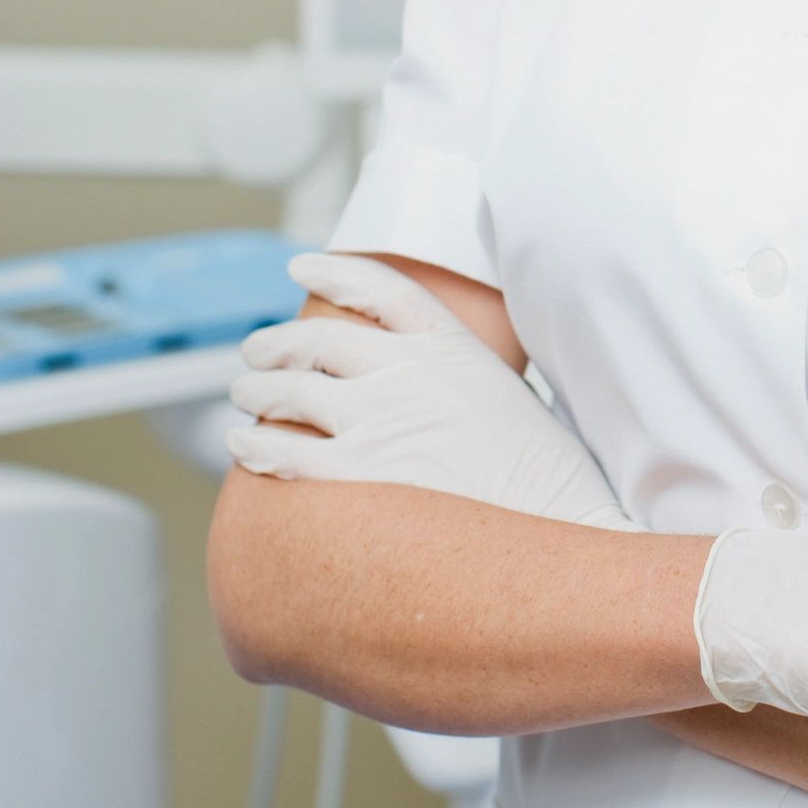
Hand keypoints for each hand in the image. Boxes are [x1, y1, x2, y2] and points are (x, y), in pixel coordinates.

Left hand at [225, 251, 640, 528]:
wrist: (563, 541)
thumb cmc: (552, 484)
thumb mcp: (516, 402)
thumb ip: (466, 381)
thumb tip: (438, 387)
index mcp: (455, 348)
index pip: (383, 289)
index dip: (336, 272)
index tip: (299, 266)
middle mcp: (410, 374)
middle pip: (321, 341)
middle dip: (279, 343)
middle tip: (256, 352)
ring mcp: (382, 422)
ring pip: (293, 391)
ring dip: (259, 389)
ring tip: (244, 395)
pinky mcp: (361, 476)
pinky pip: (287, 452)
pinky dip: (257, 445)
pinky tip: (244, 445)